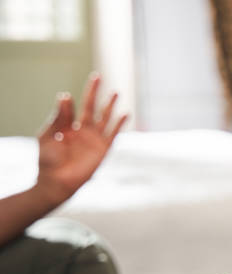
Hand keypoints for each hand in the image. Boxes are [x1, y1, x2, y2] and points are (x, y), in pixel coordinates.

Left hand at [36, 74, 126, 204]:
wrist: (57, 181)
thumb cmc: (48, 160)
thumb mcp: (48, 135)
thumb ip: (58, 117)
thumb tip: (65, 95)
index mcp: (67, 127)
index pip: (71, 108)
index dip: (69, 102)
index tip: (66, 98)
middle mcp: (82, 131)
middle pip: (90, 106)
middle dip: (94, 92)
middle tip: (97, 76)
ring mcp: (94, 139)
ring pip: (104, 117)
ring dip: (109, 104)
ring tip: (115, 92)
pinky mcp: (103, 148)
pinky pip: (114, 133)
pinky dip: (119, 123)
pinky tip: (125, 113)